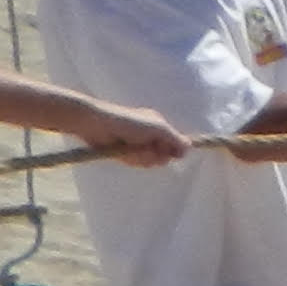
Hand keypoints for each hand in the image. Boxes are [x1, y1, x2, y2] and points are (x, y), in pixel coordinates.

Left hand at [69, 101, 187, 164]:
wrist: (96, 124)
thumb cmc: (128, 122)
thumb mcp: (157, 128)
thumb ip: (176, 139)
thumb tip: (190, 149)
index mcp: (160, 126)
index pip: (177, 145)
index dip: (173, 151)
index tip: (166, 151)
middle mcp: (151, 136)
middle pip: (164, 157)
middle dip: (154, 155)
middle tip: (144, 148)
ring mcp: (139, 145)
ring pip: (150, 161)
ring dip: (141, 158)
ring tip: (130, 149)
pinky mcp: (126, 153)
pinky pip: (136, 163)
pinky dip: (131, 159)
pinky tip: (123, 153)